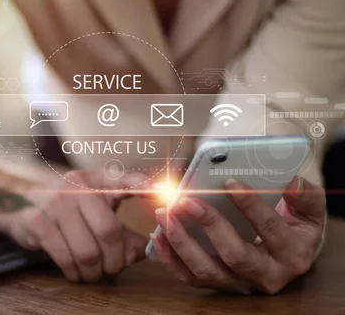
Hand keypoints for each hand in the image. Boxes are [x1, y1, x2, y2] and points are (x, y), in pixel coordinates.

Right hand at [0, 170, 150, 282]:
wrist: (23, 205)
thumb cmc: (70, 210)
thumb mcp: (98, 211)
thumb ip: (125, 232)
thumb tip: (145, 250)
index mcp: (96, 180)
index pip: (123, 180)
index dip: (142, 185)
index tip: (162, 193)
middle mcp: (76, 186)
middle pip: (109, 232)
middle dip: (115, 259)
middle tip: (113, 268)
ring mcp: (55, 203)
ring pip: (88, 251)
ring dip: (95, 271)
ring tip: (93, 272)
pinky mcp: (38, 222)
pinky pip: (66, 258)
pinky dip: (75, 271)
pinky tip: (76, 270)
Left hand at [150, 176, 325, 293]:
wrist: (285, 250)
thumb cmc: (293, 225)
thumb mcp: (307, 210)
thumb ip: (304, 196)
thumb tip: (292, 182)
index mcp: (293, 255)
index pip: (269, 230)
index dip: (250, 206)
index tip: (229, 183)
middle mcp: (267, 275)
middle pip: (235, 255)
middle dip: (209, 224)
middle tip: (187, 199)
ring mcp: (239, 283)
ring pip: (206, 270)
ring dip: (181, 241)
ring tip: (165, 213)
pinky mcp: (216, 284)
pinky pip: (188, 276)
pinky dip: (169, 257)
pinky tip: (157, 234)